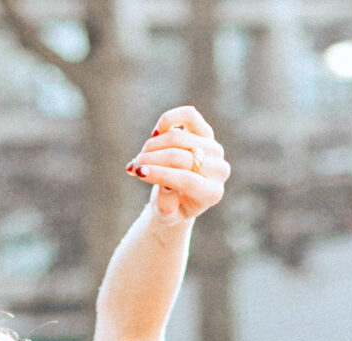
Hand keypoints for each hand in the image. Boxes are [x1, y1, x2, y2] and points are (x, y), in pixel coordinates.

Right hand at [126, 106, 228, 224]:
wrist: (181, 195)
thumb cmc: (171, 206)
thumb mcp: (166, 214)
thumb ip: (166, 204)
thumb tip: (165, 185)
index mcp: (212, 193)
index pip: (186, 180)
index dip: (160, 174)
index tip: (138, 172)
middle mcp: (218, 169)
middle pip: (180, 157)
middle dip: (152, 160)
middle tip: (133, 167)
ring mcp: (214, 149)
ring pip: (179, 138)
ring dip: (153, 145)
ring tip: (141, 157)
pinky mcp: (206, 131)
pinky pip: (188, 116)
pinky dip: (169, 120)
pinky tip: (156, 133)